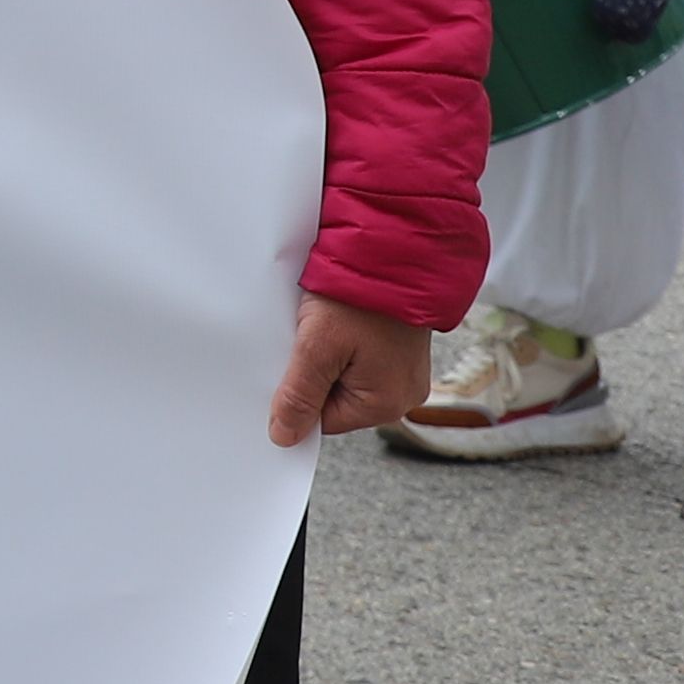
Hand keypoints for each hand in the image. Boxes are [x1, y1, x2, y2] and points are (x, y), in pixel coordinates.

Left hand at [268, 296, 431, 447]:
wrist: (392, 245)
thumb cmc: (359, 295)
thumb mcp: (318, 347)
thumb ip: (300, 395)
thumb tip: (284, 438)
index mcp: (387, 404)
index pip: (325, 420)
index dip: (298, 397)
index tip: (280, 370)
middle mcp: (402, 391)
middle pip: (335, 397)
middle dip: (311, 372)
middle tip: (297, 339)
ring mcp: (403, 367)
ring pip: (344, 373)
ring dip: (323, 352)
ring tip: (315, 324)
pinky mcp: (398, 343)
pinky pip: (358, 353)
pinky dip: (338, 338)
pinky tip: (329, 317)